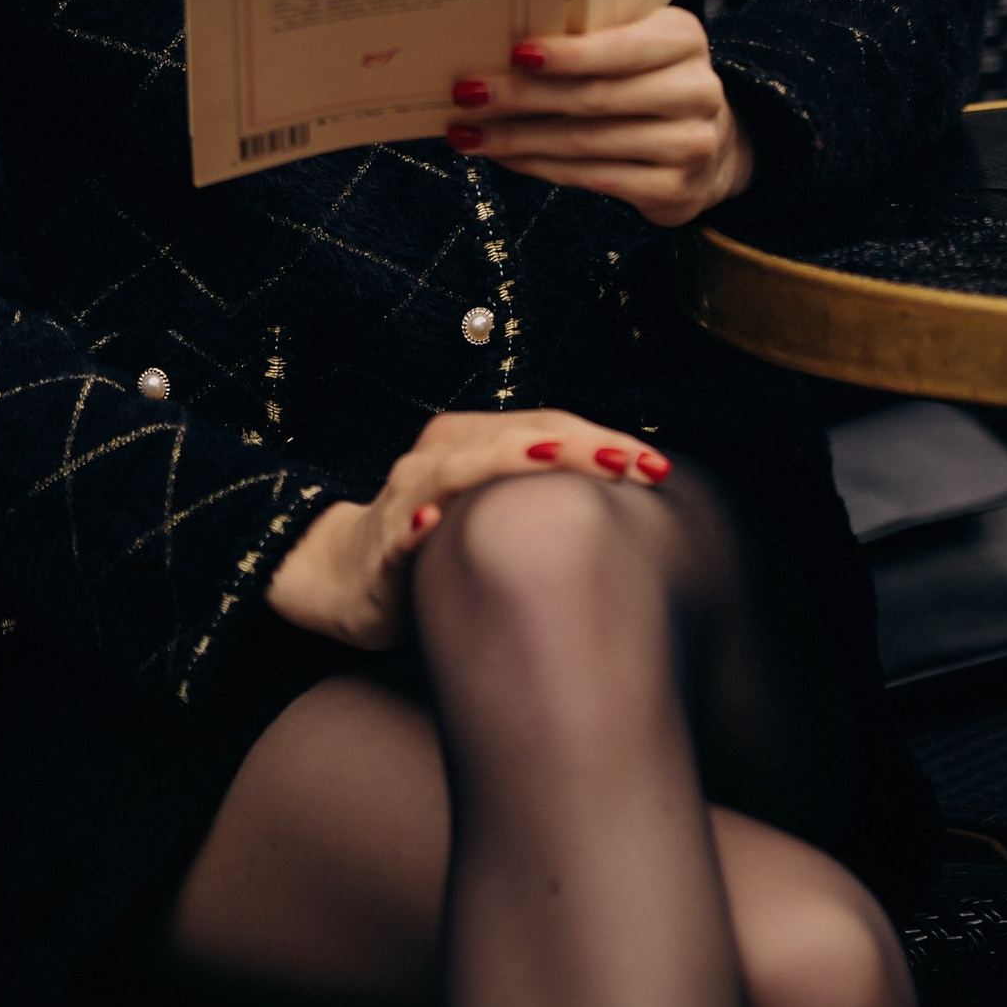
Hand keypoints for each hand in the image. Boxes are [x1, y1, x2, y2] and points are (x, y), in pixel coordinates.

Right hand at [264, 406, 671, 650]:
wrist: (348, 579)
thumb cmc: (438, 543)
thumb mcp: (495, 512)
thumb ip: (544, 499)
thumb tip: (635, 504)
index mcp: (475, 441)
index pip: (549, 427)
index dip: (603, 441)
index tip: (658, 466)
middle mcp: (441, 455)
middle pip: (516, 436)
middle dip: (578, 446)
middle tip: (633, 462)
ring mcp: (408, 495)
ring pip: (459, 467)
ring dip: (504, 460)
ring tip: (551, 457)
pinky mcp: (382, 544)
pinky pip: (399, 529)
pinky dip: (416, 524)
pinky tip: (433, 526)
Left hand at [442, 6, 752, 228]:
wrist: (712, 141)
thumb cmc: (650, 77)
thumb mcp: (637, 42)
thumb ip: (591, 36)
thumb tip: (500, 46)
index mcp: (683, 39)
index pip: (622, 48)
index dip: (568, 55)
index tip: (513, 53)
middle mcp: (696, 91)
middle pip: (594, 98)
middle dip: (521, 97)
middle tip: (467, 94)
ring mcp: (690, 145)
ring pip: (586, 143)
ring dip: (518, 139)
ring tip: (469, 133)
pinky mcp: (675, 190)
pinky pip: (592, 178)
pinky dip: (540, 167)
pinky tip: (505, 156)